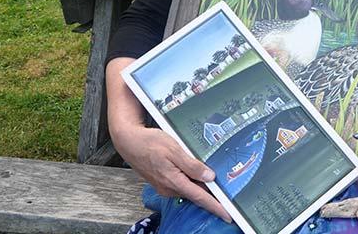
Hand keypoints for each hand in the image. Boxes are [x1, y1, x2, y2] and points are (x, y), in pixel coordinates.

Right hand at [112, 122, 231, 221]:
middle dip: (211, 193)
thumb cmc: (149, 143)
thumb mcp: (174, 149)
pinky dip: (190, 179)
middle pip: (196, 193)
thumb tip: (209, 177)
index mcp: (174, 181)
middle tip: (227, 191)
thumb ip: (192, 165)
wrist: (128, 142)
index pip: (200, 197)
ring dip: (200, 183)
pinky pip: (181, 183)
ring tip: (210, 174)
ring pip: (189, 187)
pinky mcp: (163, 181)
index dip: (216, 207)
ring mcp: (165, 186)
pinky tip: (193, 169)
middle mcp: (169, 188)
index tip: (228, 215)